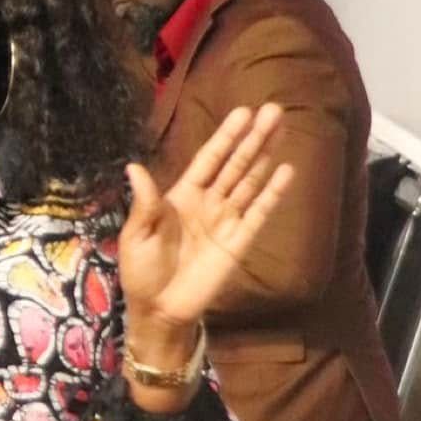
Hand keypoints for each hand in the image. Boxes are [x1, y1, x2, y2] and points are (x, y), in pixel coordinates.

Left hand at [118, 104, 292, 347]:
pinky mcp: (238, 243)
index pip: (209, 159)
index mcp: (181, 196)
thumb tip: (134, 167)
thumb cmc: (142, 271)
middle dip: (253, 138)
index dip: (226, 137)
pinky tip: (286, 171)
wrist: (159, 310)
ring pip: (250, 182)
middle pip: (236, 164)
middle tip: (273, 110)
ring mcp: (226, 222)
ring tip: (282, 129)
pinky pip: (259, 213)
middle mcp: (208, 203)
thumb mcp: (136, 235)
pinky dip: (273, 193)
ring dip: (265, 156)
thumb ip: (145, 202)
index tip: (242, 112)